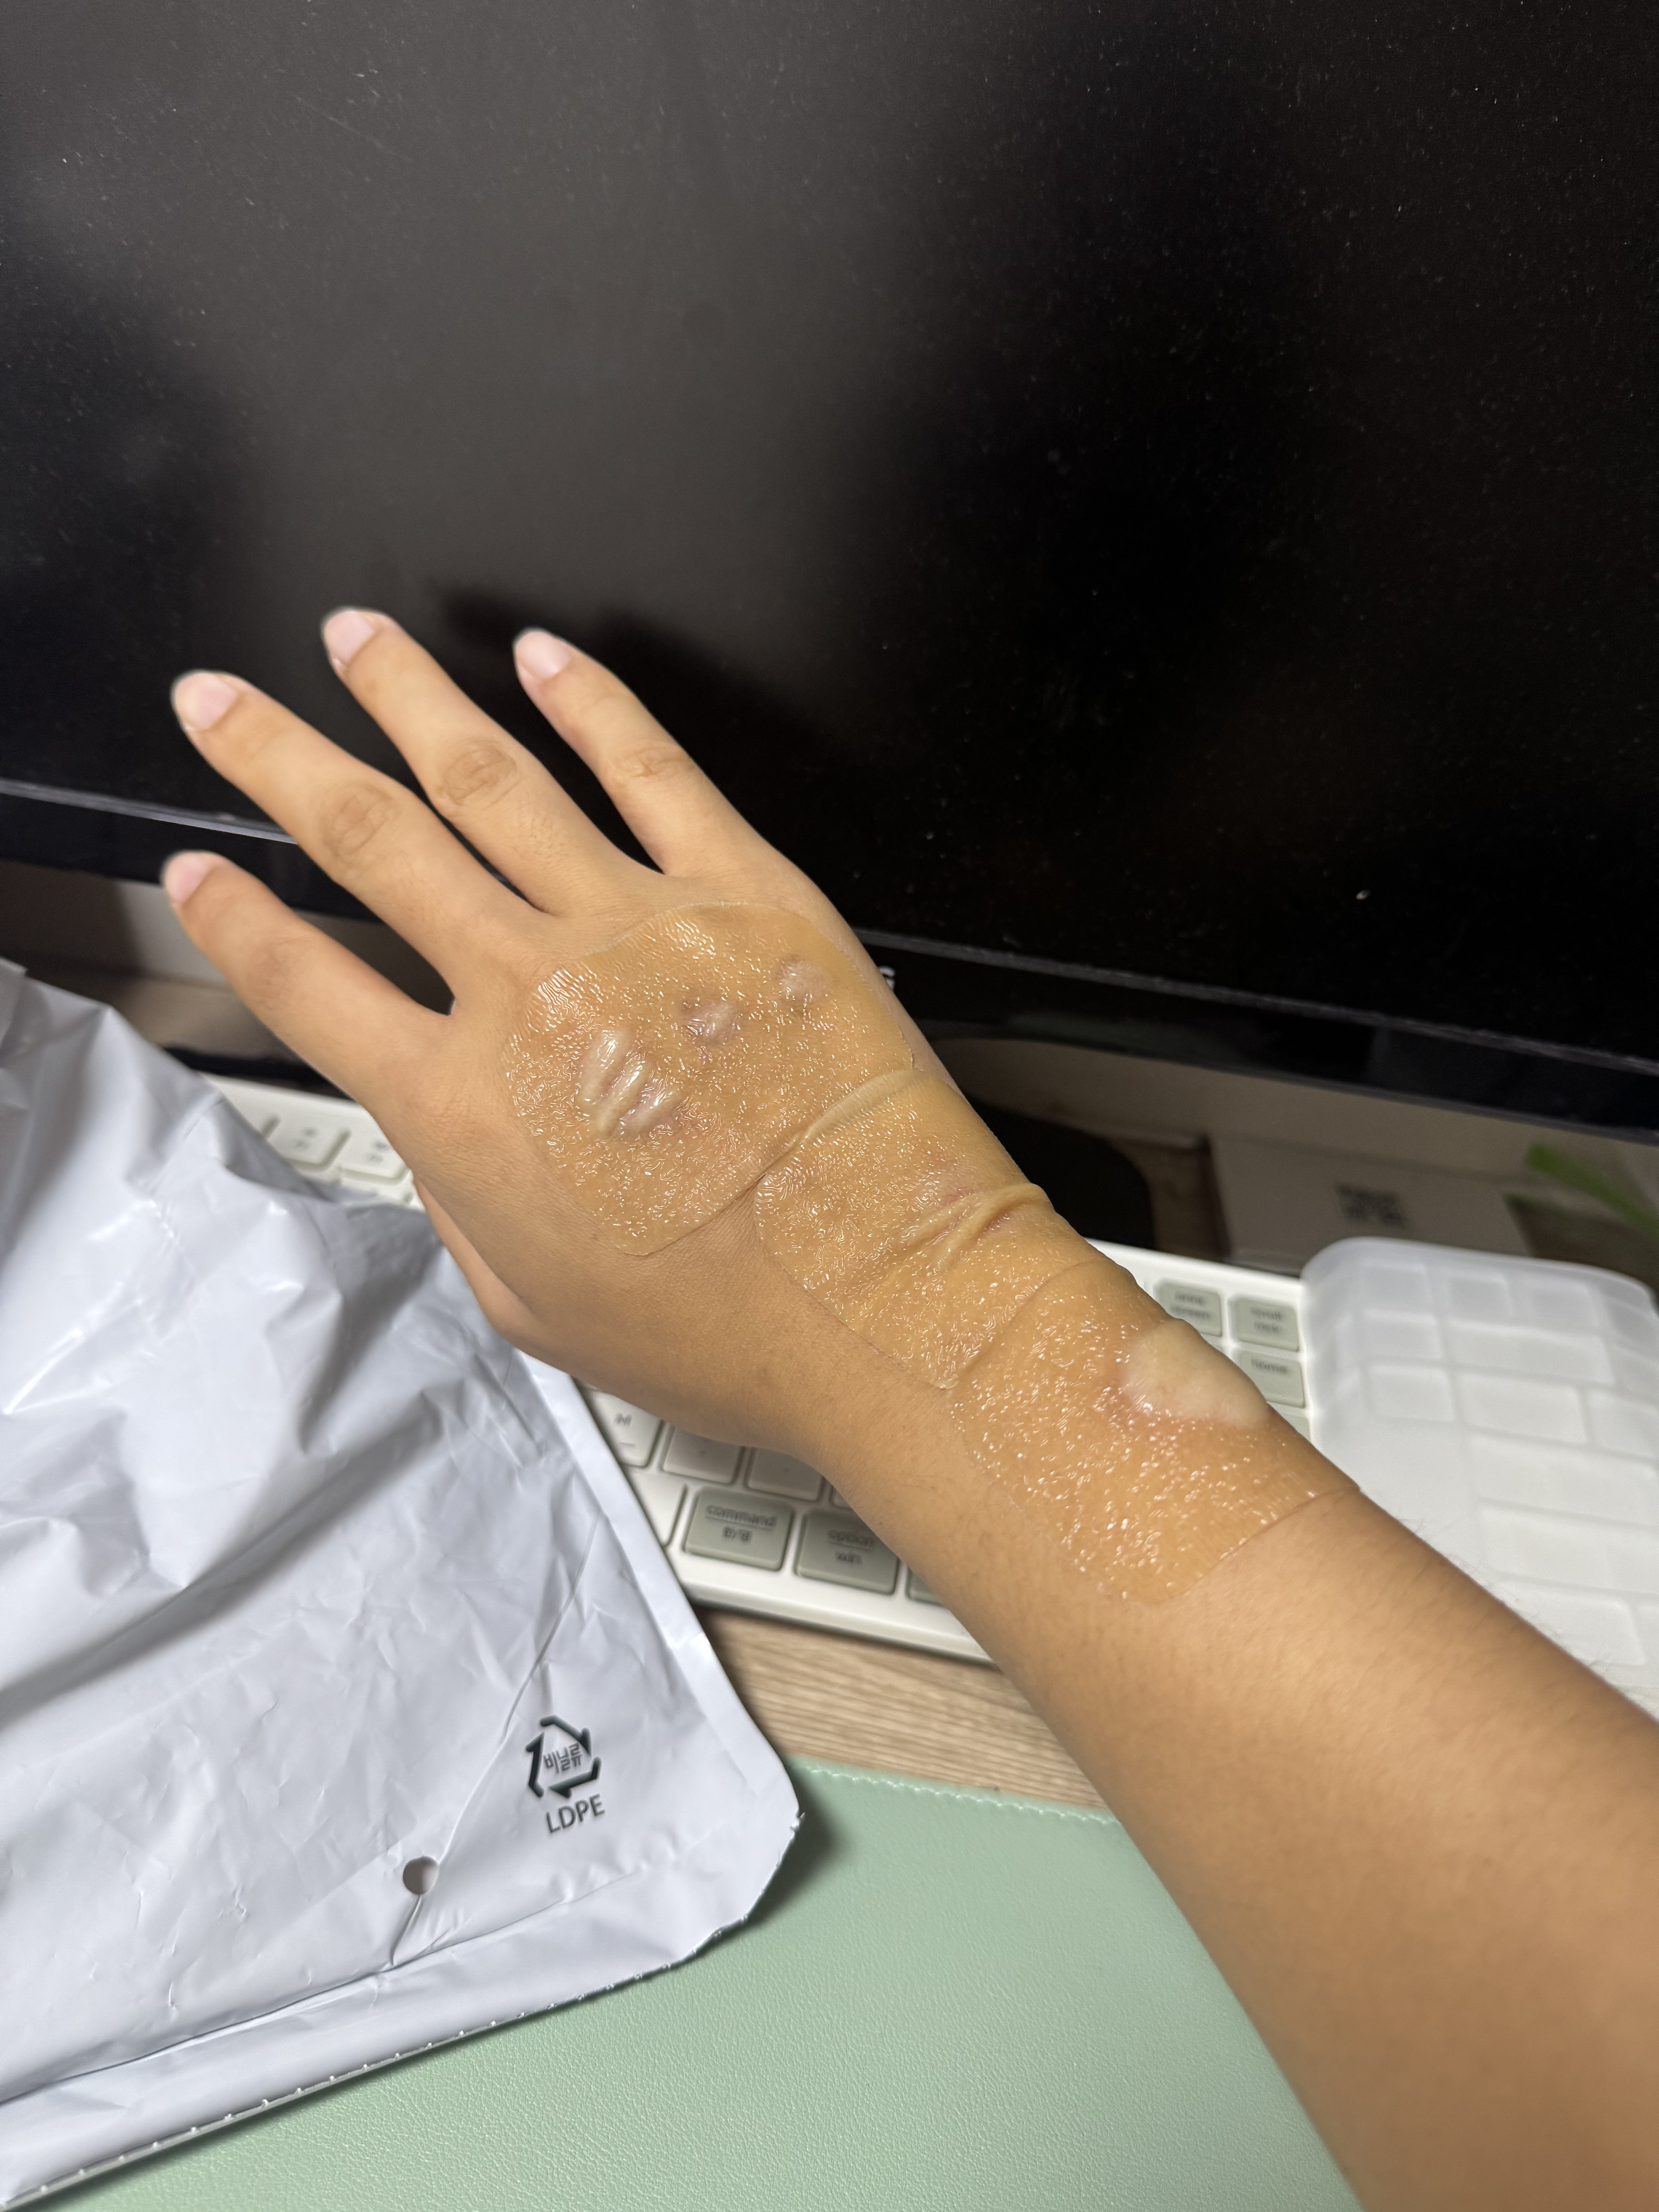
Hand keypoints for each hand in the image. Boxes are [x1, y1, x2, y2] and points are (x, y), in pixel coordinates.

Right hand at [164, 612, 950, 1456]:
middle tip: (220, 701)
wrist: (888, 1306)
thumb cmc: (731, 1329)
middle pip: (369, 839)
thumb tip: (445, 1137)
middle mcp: (533, 996)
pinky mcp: (749, 896)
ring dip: (408, 697)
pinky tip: (547, 658)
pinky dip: (593, 704)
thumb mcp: (537, 1307)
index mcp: (465, 1107)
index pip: (302, 982)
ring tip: (357, 641)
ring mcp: (640, 929)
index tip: (197, 872)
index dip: (232, 921)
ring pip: (492, 775)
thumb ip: (464, 1205)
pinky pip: (653, 770)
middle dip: (275, 757)